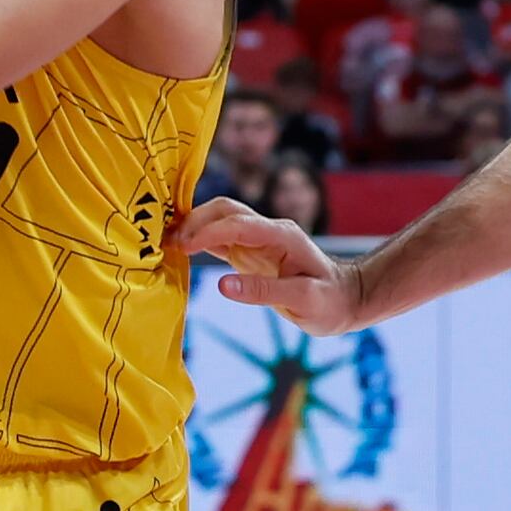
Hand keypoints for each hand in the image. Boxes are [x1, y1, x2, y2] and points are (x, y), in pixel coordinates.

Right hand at [176, 199, 363, 331]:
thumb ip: (263, 292)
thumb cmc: (329, 301)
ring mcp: (258, 239)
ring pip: (219, 219)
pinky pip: (219, 238)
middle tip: (168, 243)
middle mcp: (268, 230)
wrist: (344, 300)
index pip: (237, 223)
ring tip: (166, 245)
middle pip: (224, 209)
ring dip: (192, 226)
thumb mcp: (303, 300)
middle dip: (194, 220)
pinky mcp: (249, 251)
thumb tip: (221, 285)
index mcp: (282, 235)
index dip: (207, 231)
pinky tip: (179, 250)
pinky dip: (198, 240)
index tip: (183, 246)